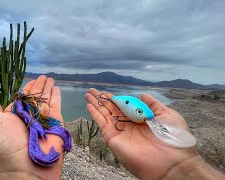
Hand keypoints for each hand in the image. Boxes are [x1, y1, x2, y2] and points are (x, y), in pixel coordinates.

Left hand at [0, 75, 64, 179]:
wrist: (21, 168)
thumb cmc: (1, 145)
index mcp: (11, 118)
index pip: (20, 100)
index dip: (26, 90)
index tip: (30, 81)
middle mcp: (27, 119)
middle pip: (35, 99)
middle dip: (39, 87)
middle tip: (43, 77)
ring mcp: (42, 122)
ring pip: (46, 101)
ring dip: (48, 89)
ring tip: (50, 79)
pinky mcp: (56, 126)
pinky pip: (57, 107)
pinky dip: (57, 97)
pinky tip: (56, 89)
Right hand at [85, 88, 223, 179]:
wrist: (172, 161)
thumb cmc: (173, 137)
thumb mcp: (167, 115)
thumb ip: (153, 104)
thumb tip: (142, 95)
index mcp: (141, 119)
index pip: (124, 106)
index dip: (115, 98)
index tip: (106, 92)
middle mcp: (129, 125)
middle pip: (111, 109)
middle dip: (102, 99)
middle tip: (92, 90)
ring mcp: (120, 131)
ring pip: (104, 115)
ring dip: (95, 104)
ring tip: (87, 95)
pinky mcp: (114, 139)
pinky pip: (102, 124)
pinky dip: (95, 114)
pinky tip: (89, 106)